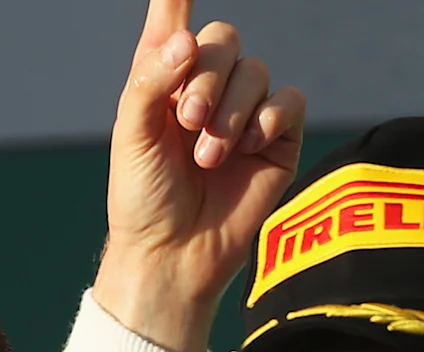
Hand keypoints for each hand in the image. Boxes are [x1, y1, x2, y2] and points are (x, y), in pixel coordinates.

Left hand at [93, 0, 308, 351]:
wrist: (174, 254)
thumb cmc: (144, 198)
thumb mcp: (133, 137)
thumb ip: (151, 82)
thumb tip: (184, 41)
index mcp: (163, 82)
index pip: (172, 26)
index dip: (176, 0)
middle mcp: (205, 89)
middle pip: (223, 42)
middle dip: (206, 78)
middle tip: (188, 120)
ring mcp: (244, 112)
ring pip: (255, 72)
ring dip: (231, 110)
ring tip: (209, 155)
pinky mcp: (278, 139)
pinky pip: (290, 101)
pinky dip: (269, 119)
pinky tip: (248, 147)